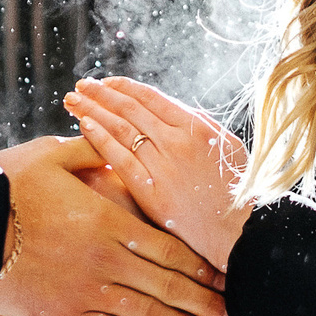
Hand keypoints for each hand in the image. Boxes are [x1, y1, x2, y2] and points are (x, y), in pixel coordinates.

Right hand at [0, 135, 230, 315]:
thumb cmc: (6, 185)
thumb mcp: (52, 156)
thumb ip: (93, 152)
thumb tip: (118, 144)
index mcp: (108, 222)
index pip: (168, 251)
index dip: (200, 270)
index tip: (223, 281)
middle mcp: (103, 262)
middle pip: (165, 291)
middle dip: (200, 308)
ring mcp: (81, 295)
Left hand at [65, 78, 251, 275]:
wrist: (242, 233)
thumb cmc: (239, 191)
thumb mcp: (229, 148)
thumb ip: (201, 127)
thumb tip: (176, 112)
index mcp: (196, 127)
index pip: (151, 98)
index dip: (125, 87)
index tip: (107, 82)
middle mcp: (177, 141)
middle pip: (130, 109)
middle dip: (102, 94)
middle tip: (81, 86)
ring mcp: (162, 166)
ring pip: (120, 129)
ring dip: (93, 111)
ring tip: (73, 101)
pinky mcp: (151, 192)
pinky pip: (120, 160)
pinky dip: (100, 140)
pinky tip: (84, 126)